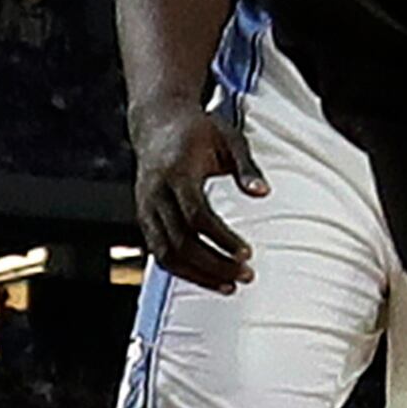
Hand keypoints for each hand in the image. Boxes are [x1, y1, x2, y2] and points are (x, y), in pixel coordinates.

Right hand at [134, 96, 261, 289]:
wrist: (158, 121)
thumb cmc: (201, 130)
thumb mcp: (230, 139)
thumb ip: (246, 167)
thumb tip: (263, 192)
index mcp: (177, 172)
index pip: (197, 215)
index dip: (221, 238)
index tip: (247, 253)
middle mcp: (155, 193)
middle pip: (180, 240)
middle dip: (214, 264)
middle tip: (247, 275)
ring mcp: (145, 207)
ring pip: (165, 253)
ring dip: (198, 274)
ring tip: (231, 285)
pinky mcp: (143, 216)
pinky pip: (158, 251)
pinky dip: (182, 269)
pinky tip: (209, 278)